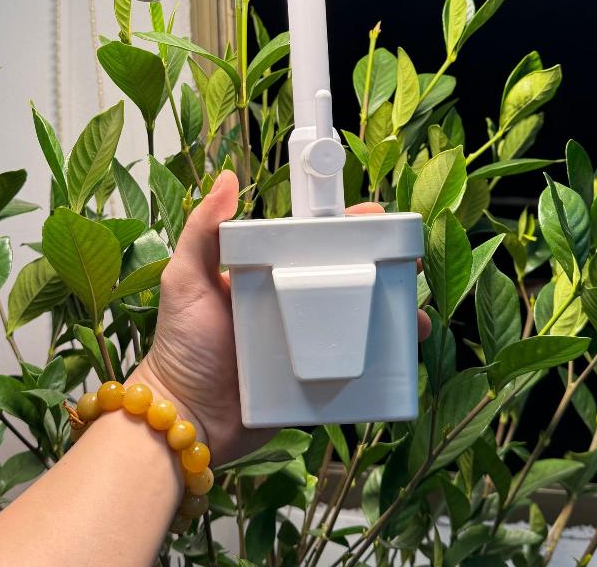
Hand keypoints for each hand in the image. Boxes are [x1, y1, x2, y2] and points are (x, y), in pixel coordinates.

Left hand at [137, 170, 430, 464]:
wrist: (186, 420)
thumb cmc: (182, 346)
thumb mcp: (186, 281)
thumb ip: (203, 232)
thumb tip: (226, 177)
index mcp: (267, 275)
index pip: (312, 244)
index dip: (346, 231)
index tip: (376, 219)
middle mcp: (290, 304)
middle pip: (345, 279)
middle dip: (382, 270)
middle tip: (410, 268)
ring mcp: (306, 344)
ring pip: (358, 322)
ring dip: (390, 316)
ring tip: (413, 319)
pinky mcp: (314, 380)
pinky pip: (354, 366)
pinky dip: (381, 360)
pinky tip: (402, 356)